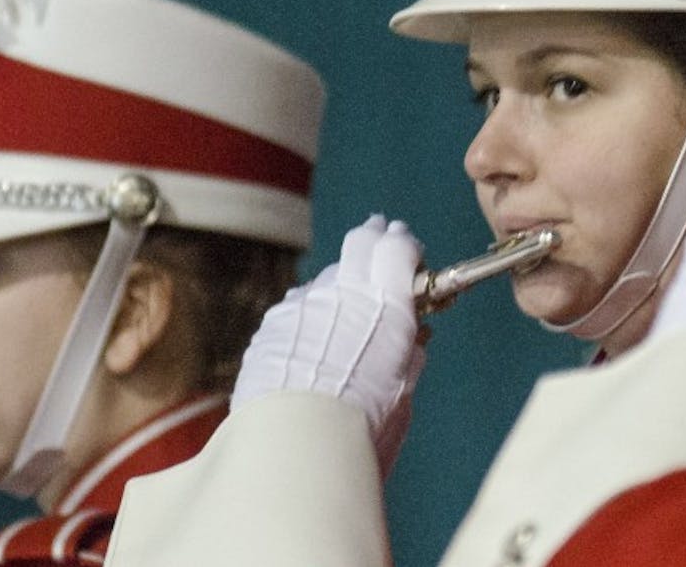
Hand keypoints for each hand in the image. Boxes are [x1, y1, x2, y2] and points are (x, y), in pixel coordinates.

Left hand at [231, 215, 424, 463]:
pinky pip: (299, 307)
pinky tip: (313, 342)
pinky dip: (312, 315)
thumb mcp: (403, 391)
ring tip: (347, 313)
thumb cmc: (361, 428)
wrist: (295, 446)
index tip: (411, 255)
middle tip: (381, 238)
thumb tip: (410, 339)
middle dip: (374, 239)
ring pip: (327, 278)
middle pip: (360, 243)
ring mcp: (303, 304)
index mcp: (387, 304)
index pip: (397, 247)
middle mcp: (343, 292)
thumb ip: (407, 355)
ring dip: (341, 286)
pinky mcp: (274, 324)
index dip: (406, 246)